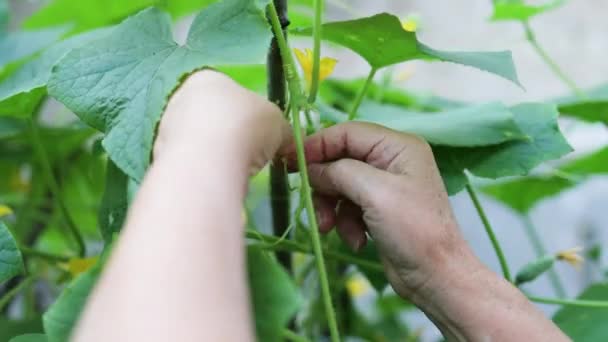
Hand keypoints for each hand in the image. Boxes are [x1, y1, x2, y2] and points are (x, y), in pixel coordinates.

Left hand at [155, 69, 289, 173]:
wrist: (209, 159)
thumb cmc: (246, 125)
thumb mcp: (278, 123)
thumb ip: (281, 130)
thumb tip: (288, 142)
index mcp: (208, 79)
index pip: (230, 94)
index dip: (249, 116)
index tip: (260, 135)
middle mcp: (180, 98)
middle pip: (211, 118)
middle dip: (229, 137)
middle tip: (248, 155)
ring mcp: (166, 128)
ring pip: (198, 143)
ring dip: (215, 156)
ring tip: (233, 171)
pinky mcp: (160, 158)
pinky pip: (189, 164)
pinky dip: (202, 172)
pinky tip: (215, 181)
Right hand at [282, 122, 569, 340]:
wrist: (436, 277)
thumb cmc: (413, 230)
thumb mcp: (374, 193)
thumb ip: (339, 172)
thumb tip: (309, 167)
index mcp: (397, 146)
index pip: (347, 133)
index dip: (317, 145)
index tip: (290, 162)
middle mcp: (391, 161)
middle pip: (340, 160)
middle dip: (325, 185)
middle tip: (313, 206)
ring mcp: (385, 186)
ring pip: (340, 185)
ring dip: (332, 208)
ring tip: (330, 229)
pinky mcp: (379, 209)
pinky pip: (348, 206)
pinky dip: (345, 222)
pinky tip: (356, 240)